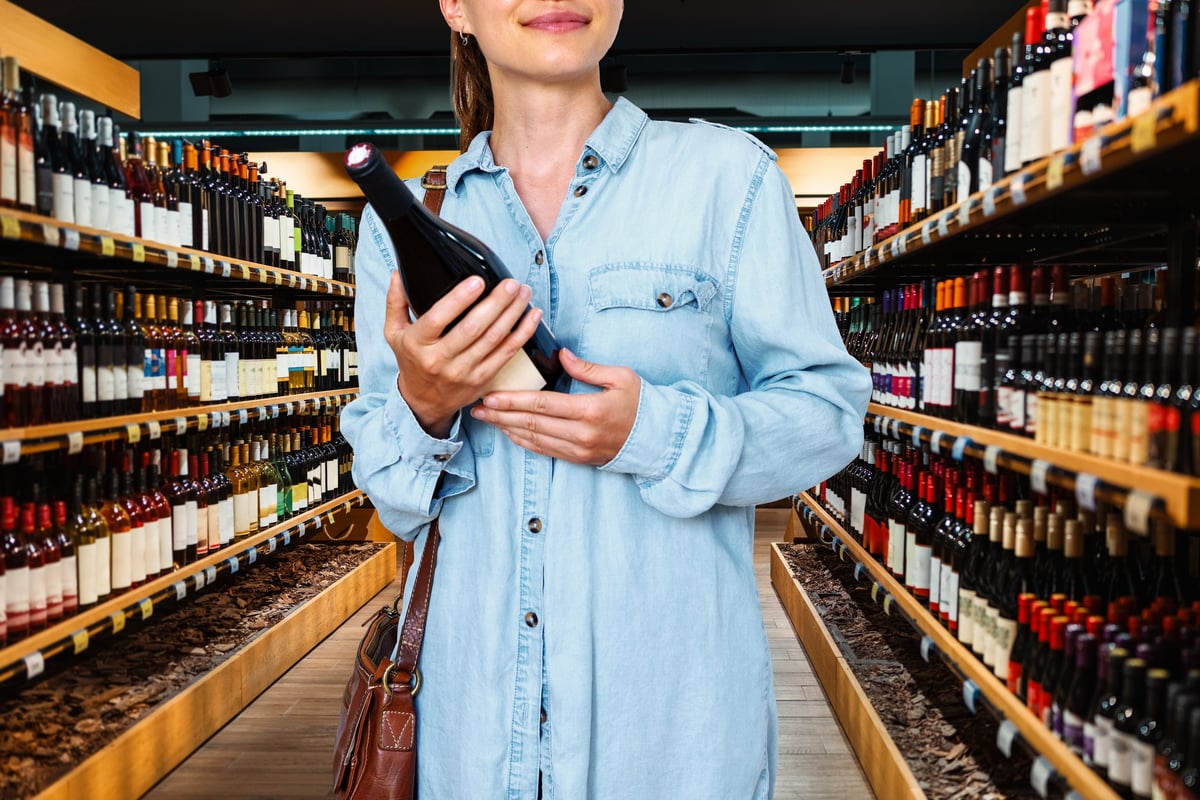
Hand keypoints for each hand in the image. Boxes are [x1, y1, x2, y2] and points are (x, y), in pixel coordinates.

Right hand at [385, 270, 543, 437]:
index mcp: (418, 343)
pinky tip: (532, 316)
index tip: (477, 281)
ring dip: (513, 314)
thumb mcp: (394, 333)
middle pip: (473, 328)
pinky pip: (506, 354)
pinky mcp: (482, 379)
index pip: (439, 318)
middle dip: (496, 303)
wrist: (423, 402)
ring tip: (523, 293)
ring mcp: (464, 372)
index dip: (459, 299)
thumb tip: (399, 274)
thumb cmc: (412, 361)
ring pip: (494, 339)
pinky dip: (522, 334)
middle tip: (510, 283)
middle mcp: (440, 359)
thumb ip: (396, 302)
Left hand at [469, 349, 640, 465]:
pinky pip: (544, 450)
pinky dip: (523, 441)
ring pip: (534, 439)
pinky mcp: (578, 458)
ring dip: (507, 428)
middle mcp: (581, 433)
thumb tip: (563, 356)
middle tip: (477, 406)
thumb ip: (588, 368)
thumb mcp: (621, 377)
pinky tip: (508, 432)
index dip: (513, 400)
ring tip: (487, 418)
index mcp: (590, 410)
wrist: (659, 439)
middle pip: (531, 423)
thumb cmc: (642, 404)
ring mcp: (579, 449)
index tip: (491, 395)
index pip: (542, 404)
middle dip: (501, 414)